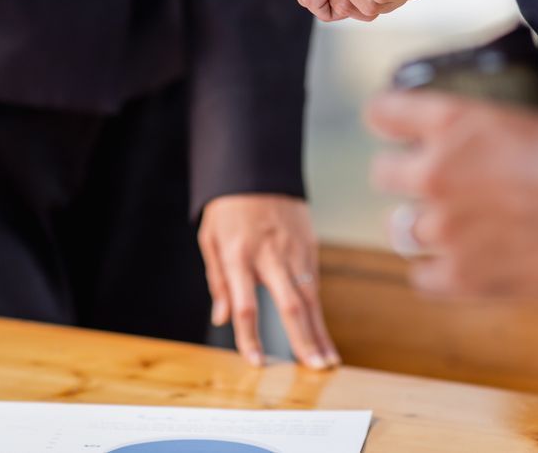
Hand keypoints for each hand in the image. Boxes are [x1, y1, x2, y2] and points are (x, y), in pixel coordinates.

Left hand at [197, 193, 339, 368]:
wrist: (257, 169)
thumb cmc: (229, 208)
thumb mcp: (210, 240)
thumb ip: (218, 281)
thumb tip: (222, 318)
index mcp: (238, 255)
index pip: (246, 304)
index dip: (250, 336)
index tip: (256, 362)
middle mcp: (269, 255)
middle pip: (289, 304)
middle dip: (303, 339)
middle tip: (315, 368)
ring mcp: (294, 251)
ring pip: (310, 298)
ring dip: (320, 332)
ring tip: (327, 361)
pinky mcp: (309, 247)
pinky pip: (315, 285)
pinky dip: (320, 313)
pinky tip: (323, 335)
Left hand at [365, 65, 537, 297]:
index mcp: (451, 122)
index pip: (382, 113)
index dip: (389, 119)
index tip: (394, 126)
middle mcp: (433, 172)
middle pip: (383, 174)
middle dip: (405, 177)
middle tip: (432, 184)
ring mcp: (443, 226)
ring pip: (399, 229)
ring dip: (420, 227)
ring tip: (446, 229)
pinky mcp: (461, 274)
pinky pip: (423, 277)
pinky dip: (435, 273)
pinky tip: (453, 269)